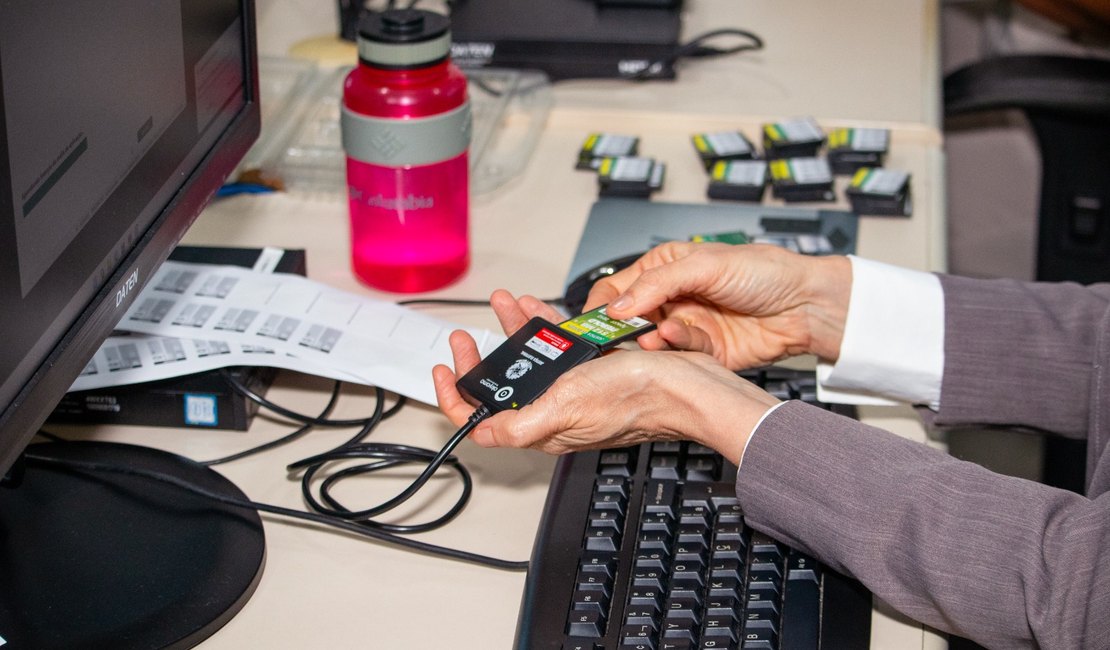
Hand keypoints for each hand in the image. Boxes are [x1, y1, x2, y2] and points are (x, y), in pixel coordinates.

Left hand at [431, 290, 778, 463]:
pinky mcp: (594, 372)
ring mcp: (574, 391)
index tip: (446, 369)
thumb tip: (480, 430)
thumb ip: (520, 423)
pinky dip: (545, 328)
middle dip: (481, 356)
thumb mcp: (565, 407)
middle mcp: (555, 412)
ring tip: (503, 303)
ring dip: (512, 332)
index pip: (484, 421)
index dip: (456, 398)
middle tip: (468, 336)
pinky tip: (539, 308)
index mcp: (542, 429)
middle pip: (504, 386)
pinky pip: (560, 349)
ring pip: (531, 362)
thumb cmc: (635, 400)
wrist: (687, 387)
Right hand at [587, 242, 851, 368]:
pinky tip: (684, 339)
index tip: (590, 324)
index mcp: (664, 269)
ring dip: (651, 342)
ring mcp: (686, 327)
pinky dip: (679, 349)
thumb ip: (658, 284)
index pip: (616, 289)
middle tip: (614, 340)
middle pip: (627, 322)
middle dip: (620, 331)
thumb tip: (618, 305)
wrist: (806, 305)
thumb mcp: (705, 265)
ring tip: (656, 337)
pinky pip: (679, 356)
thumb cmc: (764, 271)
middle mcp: (670, 299)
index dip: (600, 307)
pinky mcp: (702, 354)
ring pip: (650, 343)